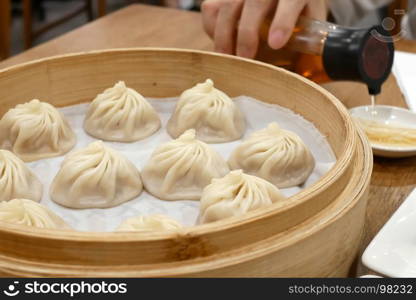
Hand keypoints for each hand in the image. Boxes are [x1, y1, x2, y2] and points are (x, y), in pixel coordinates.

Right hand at [201, 0, 327, 57]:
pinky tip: (219, 44)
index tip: (276, 44)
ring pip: (227, 6)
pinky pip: (210, 8)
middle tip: (246, 59)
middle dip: (247, 33)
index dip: (283, 21)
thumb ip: (308, 36)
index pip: (290, 1)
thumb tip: (303, 73)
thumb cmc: (297, 7)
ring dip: (224, 35)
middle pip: (254, 3)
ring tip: (227, 59)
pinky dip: (211, 28)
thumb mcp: (310, 18)